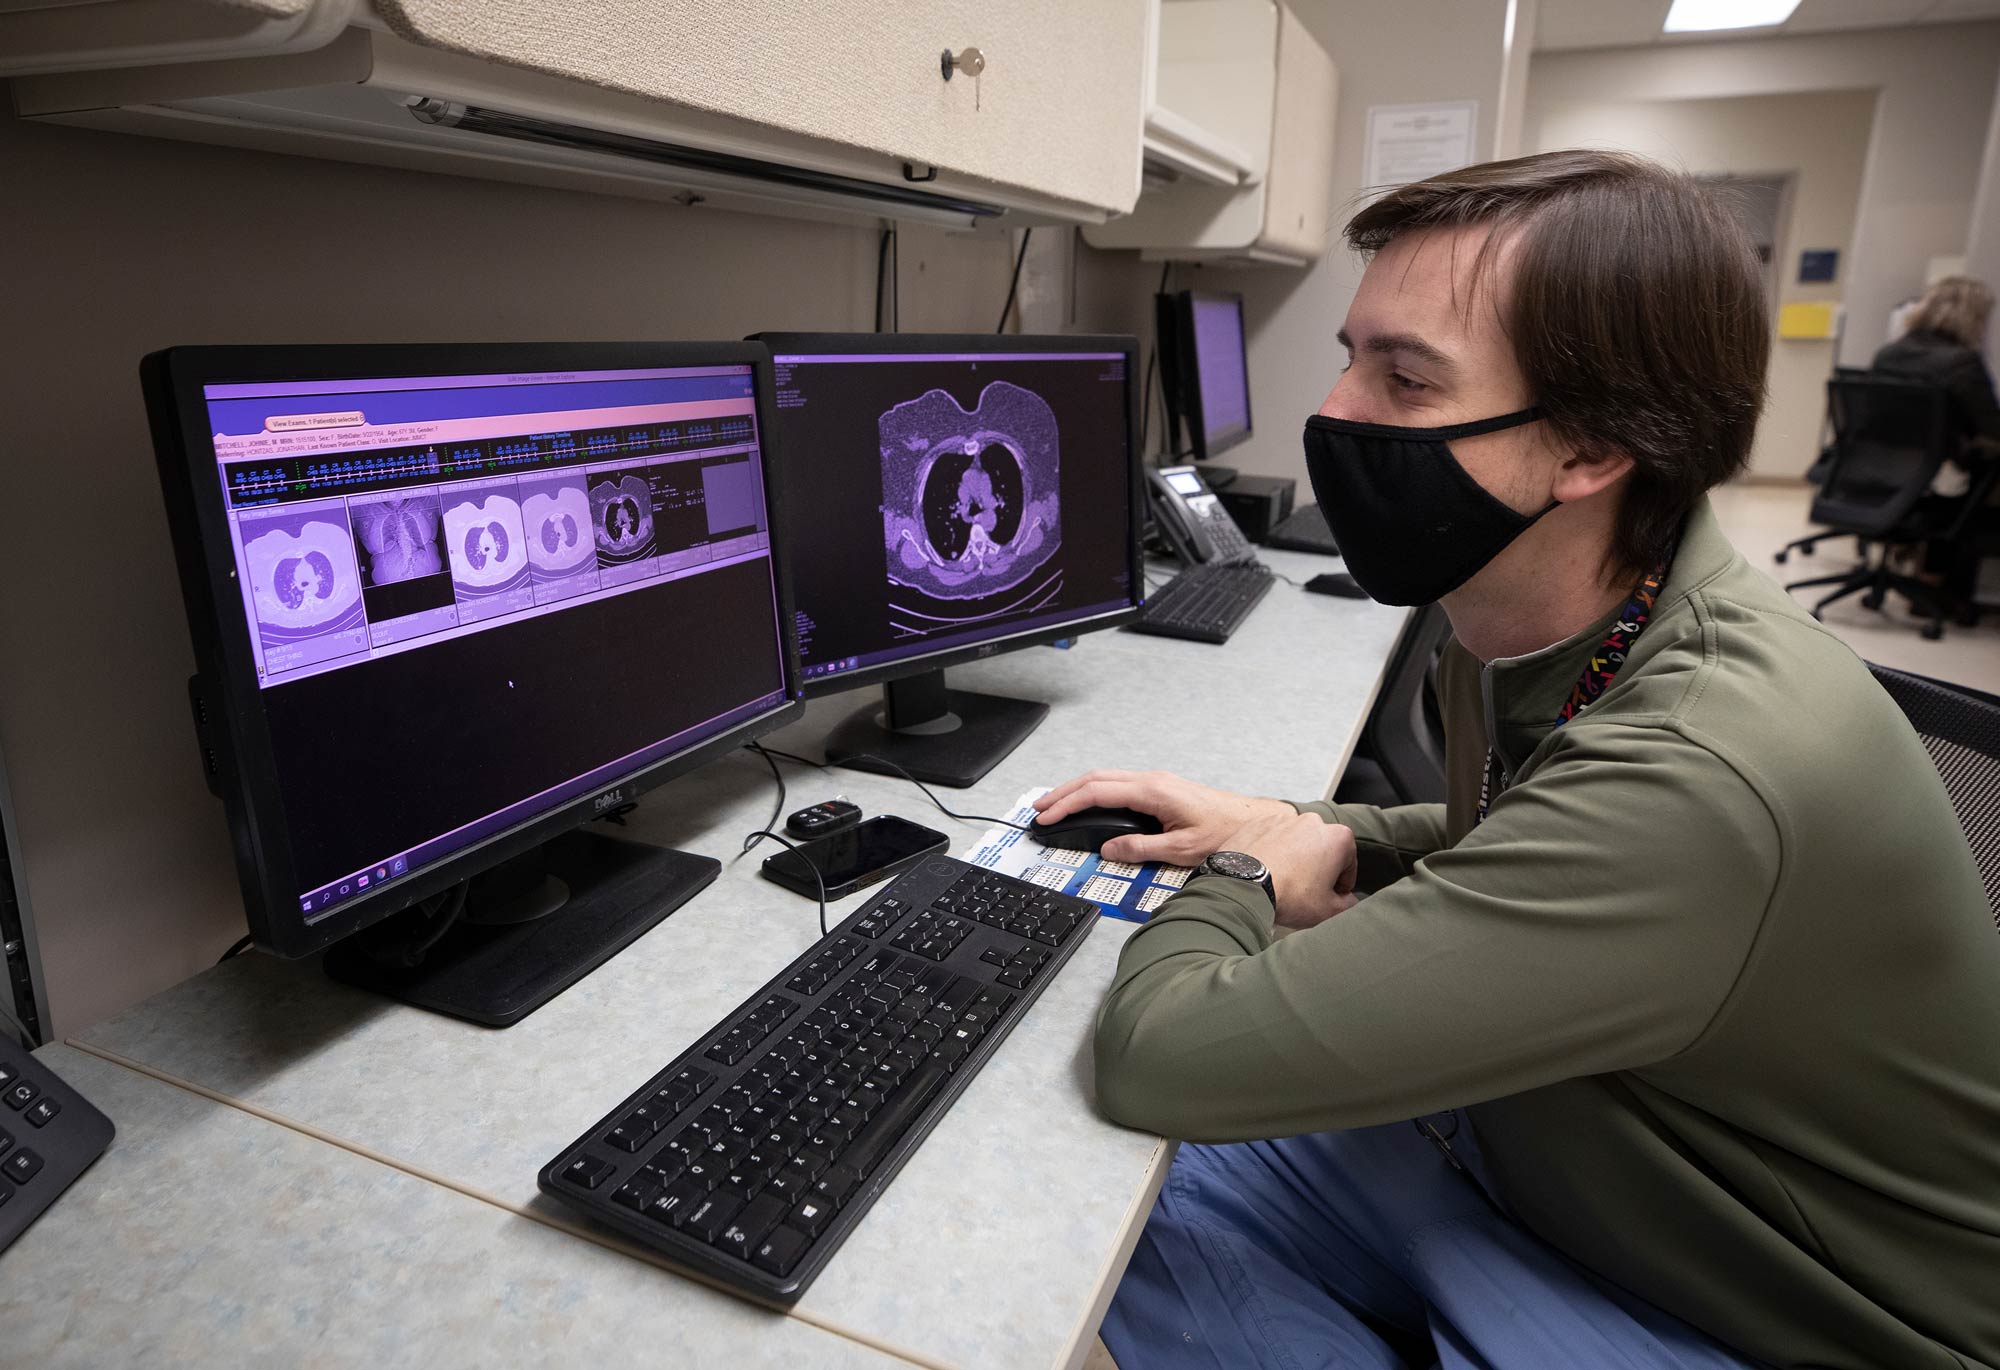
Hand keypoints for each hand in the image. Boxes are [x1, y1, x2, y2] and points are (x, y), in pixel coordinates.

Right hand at [1033, 769, 1294, 865]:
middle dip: (1063, 792)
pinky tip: (1088, 804)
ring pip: (1105, 778)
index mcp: (1153, 791)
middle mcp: (1152, 780)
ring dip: (1077, 790)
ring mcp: (1156, 781)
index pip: (1098, 792)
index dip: (1067, 804)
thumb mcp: (1180, 850)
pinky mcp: (1161, 788)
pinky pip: (1118, 784)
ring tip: (1055, 806)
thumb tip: (1108, 848)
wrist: (1252, 824)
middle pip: (1095, 778)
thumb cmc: (1224, 835)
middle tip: (1039, 809)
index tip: (1048, 818)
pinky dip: (1095, 792)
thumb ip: (1140, 849)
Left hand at [1215, 808, 1358, 929]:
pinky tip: (1266, 873)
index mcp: (1338, 837)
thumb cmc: (1288, 895)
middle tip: (1306, 892)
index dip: (1342, 884)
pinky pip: (1272, 839)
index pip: (1349, 864)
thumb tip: (1348, 901)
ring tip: (1284, 884)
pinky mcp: (1259, 823)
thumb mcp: (1329, 910)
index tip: (1332, 896)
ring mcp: (1283, 819)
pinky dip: (1272, 853)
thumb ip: (1348, 905)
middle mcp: (1312, 821)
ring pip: (1297, 843)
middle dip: (1318, 869)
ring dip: (1295, 860)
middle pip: (1322, 849)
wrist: (1243, 886)